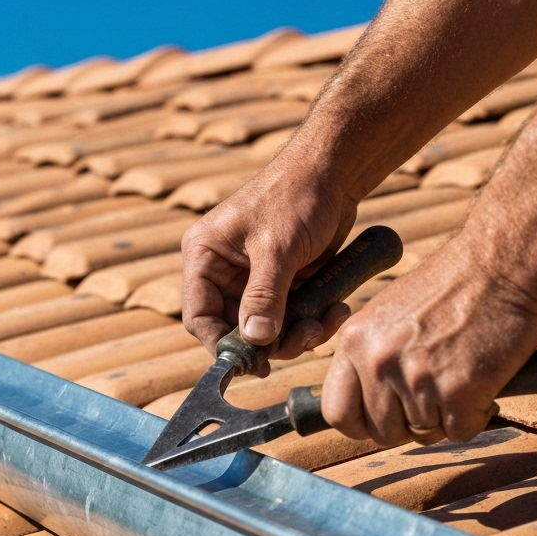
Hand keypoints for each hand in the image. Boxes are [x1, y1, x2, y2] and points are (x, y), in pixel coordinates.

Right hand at [181, 160, 357, 371]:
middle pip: (236, 329)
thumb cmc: (296, 196)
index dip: (222, 344)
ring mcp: (256, 278)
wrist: (335, 172)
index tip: (254, 363)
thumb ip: (264, 296)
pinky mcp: (285, 282)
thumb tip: (255, 341)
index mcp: (205, 256)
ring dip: (299, 333)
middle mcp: (225, 271)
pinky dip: (314, 320)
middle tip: (304, 340)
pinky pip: (293, 316)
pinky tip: (337, 308)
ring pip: (268, 328)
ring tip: (328, 320)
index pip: (199, 316)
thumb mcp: (277, 248)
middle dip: (271, 342)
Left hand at [321, 236, 536, 444]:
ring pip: (424, 434)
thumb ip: (368, 357)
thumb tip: (363, 404)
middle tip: (433, 397)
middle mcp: (379, 362)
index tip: (383, 420)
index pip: (337, 412)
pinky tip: (481, 386)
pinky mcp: (459, 391)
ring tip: (459, 379)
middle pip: (382, 433)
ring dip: (445, 417)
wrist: (497, 267)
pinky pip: (460, 432)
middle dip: (409, 424)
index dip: (361, 425)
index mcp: (354, 342)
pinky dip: (474, 416)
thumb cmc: (446, 290)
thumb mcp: (385, 316)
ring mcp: (418, 378)